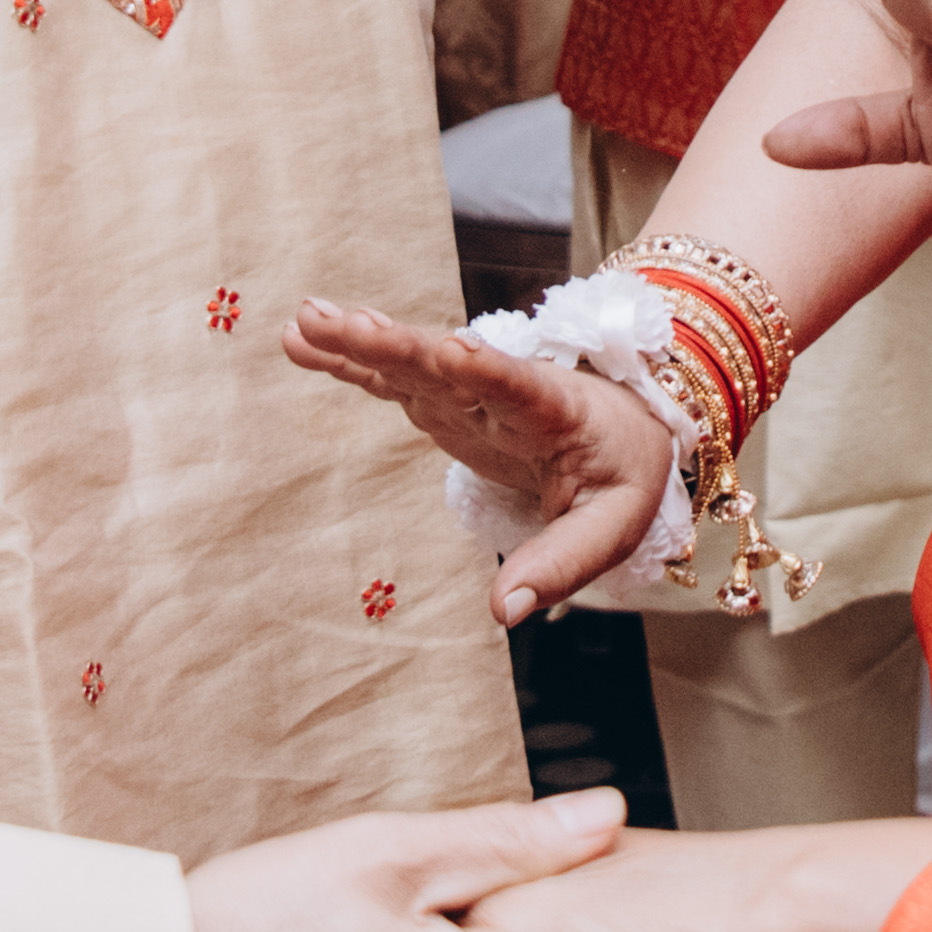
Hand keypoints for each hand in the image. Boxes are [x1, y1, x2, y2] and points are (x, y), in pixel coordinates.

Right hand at [281, 301, 676, 618]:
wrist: (627, 424)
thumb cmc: (622, 473)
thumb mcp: (614, 527)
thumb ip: (561, 566)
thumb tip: (502, 611)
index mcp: (553, 411)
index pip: (516, 387)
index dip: (483, 370)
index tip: (448, 351)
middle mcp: (504, 389)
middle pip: (445, 364)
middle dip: (394, 345)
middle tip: (339, 322)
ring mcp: (468, 392)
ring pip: (410, 363)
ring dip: (359, 342)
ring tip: (305, 320)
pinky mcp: (443, 401)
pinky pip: (392, 378)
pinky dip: (350, 361)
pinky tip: (303, 340)